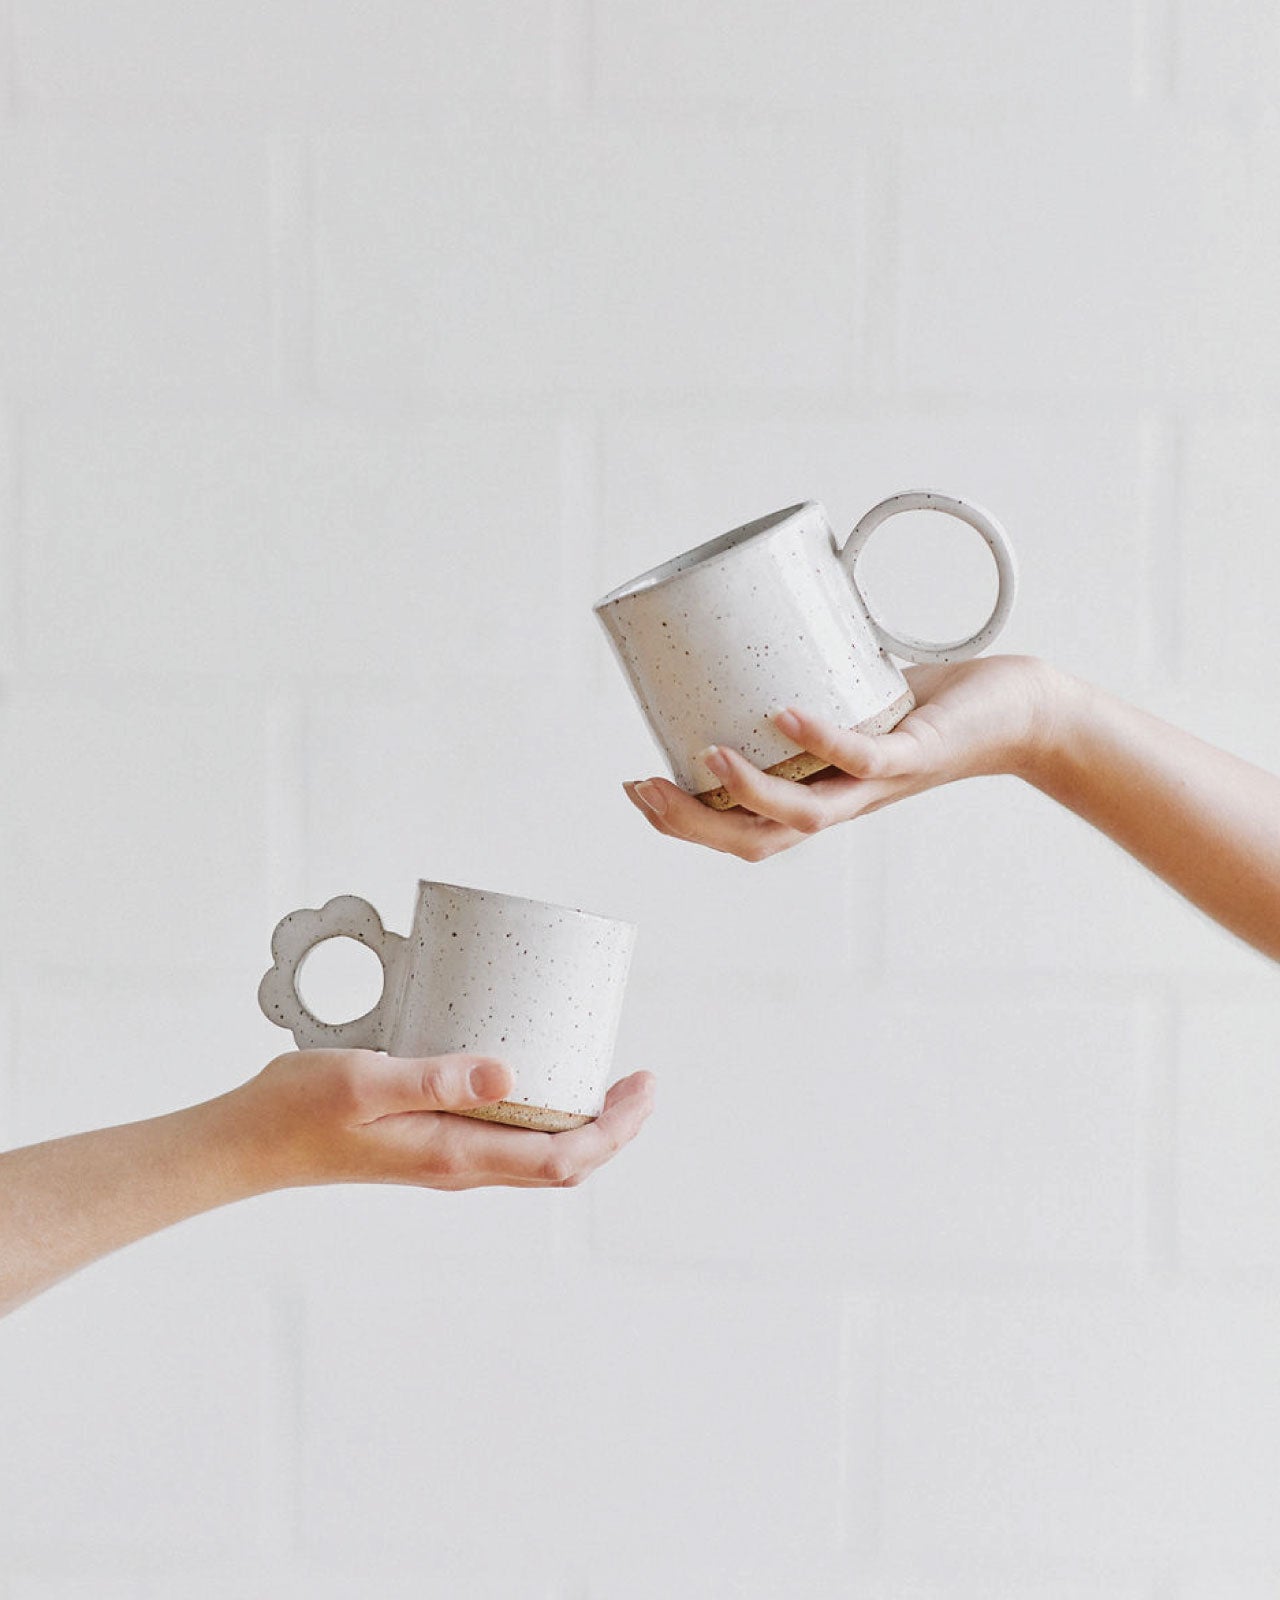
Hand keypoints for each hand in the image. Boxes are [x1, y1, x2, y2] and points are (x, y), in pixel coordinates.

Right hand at [228, 1051, 655, 1191]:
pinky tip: (535, 1076)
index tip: (643, 1084)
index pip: (562, 1159)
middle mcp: (459, 1165)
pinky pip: (504, 1139)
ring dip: (580, 1123)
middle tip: (641, 1078)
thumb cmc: (297, 1109)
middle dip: (612, 1126)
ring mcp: (444, 1158)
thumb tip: (510, 1073)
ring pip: (535, 1153)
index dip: (614, 1128)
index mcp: (455, 1154)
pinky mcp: (428, 1143)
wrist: (246, 1143)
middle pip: (561, 1162)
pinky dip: (539, 1114)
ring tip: (605, 1078)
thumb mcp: (365, 1080)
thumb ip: (435, 1077)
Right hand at [623, 655, 1063, 861]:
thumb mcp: (849, 696)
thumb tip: (743, 623)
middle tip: (646, 789)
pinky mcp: (914, 755)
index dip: (682, 823)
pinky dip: (820, 738)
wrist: (1017, 712)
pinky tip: (785, 714)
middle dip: (693, 824)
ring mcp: (877, 784)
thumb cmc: (930, 705)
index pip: (739, 830)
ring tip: (707, 757)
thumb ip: (801, 679)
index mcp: (819, 796)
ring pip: (803, 816)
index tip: (636, 787)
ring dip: (748, 793)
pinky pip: (862, 758)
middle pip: (757, 840)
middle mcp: (843, 802)